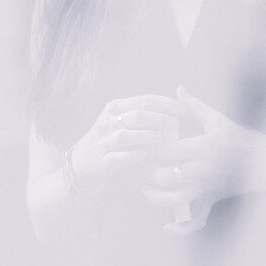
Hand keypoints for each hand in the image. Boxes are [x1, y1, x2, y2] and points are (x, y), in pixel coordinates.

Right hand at [69, 95, 184, 196]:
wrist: (81, 165)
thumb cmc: (111, 141)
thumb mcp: (123, 121)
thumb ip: (145, 112)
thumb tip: (178, 103)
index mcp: (114, 108)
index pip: (145, 100)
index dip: (167, 104)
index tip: (184, 109)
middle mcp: (107, 122)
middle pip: (137, 115)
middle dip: (161, 118)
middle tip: (177, 124)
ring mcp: (102, 143)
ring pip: (127, 135)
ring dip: (150, 136)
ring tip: (166, 139)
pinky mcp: (101, 162)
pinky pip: (119, 158)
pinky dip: (135, 156)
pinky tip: (149, 155)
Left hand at [142, 86, 259, 234]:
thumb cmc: (241, 138)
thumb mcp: (218, 120)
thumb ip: (195, 106)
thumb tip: (178, 89)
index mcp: (202, 147)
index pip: (165, 150)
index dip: (149, 148)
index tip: (143, 144)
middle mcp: (202, 170)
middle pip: (163, 176)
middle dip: (148, 172)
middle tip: (141, 165)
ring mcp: (207, 188)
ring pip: (173, 200)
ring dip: (156, 197)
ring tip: (147, 189)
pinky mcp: (212, 200)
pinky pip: (196, 220)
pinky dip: (181, 228)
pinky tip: (167, 226)